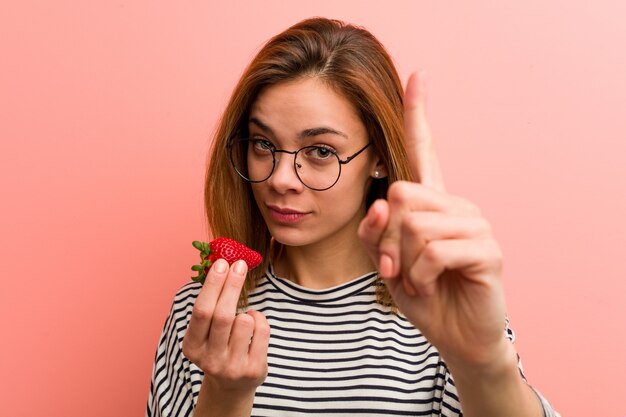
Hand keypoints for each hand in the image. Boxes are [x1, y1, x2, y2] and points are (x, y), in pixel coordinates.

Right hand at [182, 259, 269, 392]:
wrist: (233, 385)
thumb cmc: (219, 346)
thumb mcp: (207, 332)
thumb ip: (211, 305)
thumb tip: (223, 265)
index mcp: (192, 347)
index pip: (201, 311)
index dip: (212, 285)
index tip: (222, 263)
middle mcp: (209, 359)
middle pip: (222, 315)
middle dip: (232, 286)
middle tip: (240, 264)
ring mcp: (232, 367)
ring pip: (244, 322)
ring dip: (247, 311)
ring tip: (244, 317)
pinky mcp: (253, 369)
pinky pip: (262, 331)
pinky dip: (259, 319)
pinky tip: (253, 325)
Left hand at [358, 71, 508, 368]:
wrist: (455, 335)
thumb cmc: (421, 293)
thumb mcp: (386, 260)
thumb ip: (375, 230)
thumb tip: (380, 204)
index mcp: (432, 202)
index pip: (424, 150)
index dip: (418, 114)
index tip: (416, 76)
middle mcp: (456, 204)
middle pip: (399, 194)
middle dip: (386, 238)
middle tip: (396, 265)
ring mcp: (475, 224)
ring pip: (414, 223)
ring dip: (403, 262)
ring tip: (417, 278)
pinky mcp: (486, 249)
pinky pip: (433, 251)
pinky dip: (419, 276)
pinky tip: (431, 285)